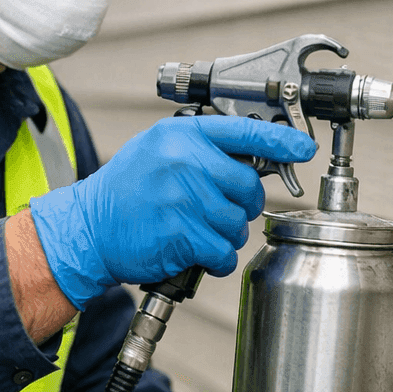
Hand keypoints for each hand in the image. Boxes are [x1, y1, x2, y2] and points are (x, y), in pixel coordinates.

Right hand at [28, 116, 314, 304]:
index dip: (281, 141)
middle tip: (220, 210)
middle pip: (249, 187)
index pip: (245, 132)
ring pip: (238, 223)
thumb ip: (203, 147)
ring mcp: (183, 199)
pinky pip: (223, 252)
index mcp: (183, 136)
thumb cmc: (127, 188)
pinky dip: (216, 259)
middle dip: (244, 205)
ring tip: (196, 229)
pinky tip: (196, 251)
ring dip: (225, 234)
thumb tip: (253, 156)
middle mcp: (185, 163)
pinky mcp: (181, 235)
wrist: (89, 226)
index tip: (304, 148)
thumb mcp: (159, 148)